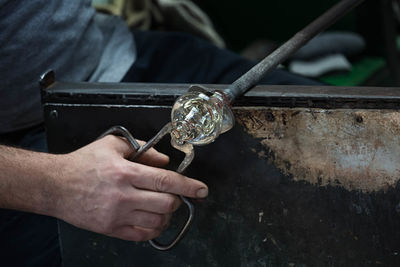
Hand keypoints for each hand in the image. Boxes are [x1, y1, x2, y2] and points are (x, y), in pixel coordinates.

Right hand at [51, 135, 207, 240]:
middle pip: (166, 204)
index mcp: (125, 172)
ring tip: (161, 206)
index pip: (166, 181)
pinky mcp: (111, 229)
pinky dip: (153, 229)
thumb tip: (164, 161)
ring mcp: (117, 215)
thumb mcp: (113, 146)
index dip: (188, 186)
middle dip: (176, 200)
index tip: (202, 189)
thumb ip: (143, 150)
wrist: (55, 185)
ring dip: (166, 215)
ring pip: (157, 222)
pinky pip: (141, 235)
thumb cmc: (83, 164)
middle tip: (172, 194)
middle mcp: (123, 195)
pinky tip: (151, 219)